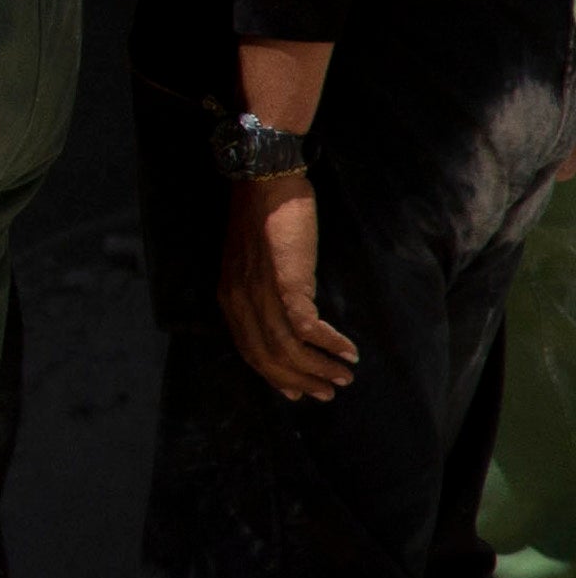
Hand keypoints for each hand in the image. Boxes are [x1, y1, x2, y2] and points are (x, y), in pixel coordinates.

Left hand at [218, 170, 357, 402]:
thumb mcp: (255, 264)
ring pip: (288, 349)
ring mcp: (259, 294)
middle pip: (267, 358)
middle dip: (300, 380)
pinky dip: (330, 344)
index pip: (249, 351)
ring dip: (320, 368)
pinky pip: (306, 328)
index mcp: (229, 298)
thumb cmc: (265, 219)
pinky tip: (348, 350)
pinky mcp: (284, 284)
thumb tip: (291, 321)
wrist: (263, 183)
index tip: (298, 393)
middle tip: (328, 392)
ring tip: (344, 376)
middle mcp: (239, 301)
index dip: (275, 376)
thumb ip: (264, 294)